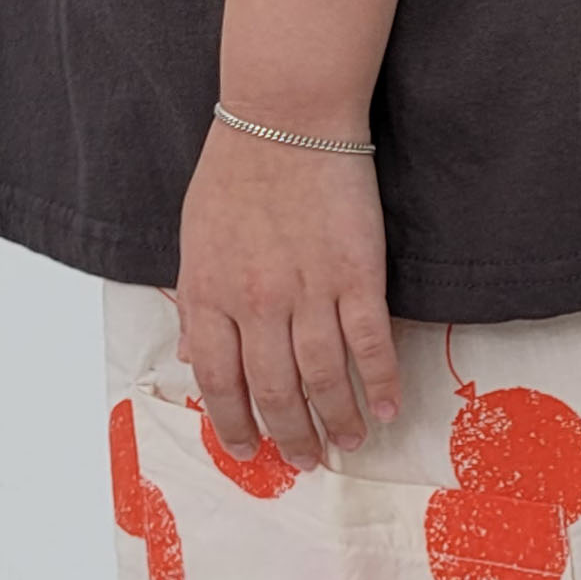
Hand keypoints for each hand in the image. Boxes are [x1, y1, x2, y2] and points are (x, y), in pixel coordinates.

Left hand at [174, 119, 402, 463]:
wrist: (285, 118)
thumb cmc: (237, 173)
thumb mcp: (196, 240)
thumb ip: (200, 301)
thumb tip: (197, 352)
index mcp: (209, 293)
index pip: (218, 380)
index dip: (232, 423)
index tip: (247, 449)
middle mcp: (255, 302)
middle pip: (273, 391)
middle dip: (289, 436)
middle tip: (305, 460)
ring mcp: (307, 291)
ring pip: (321, 378)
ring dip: (336, 420)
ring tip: (347, 443)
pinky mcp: (355, 276)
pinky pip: (368, 345)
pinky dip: (378, 383)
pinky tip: (384, 408)